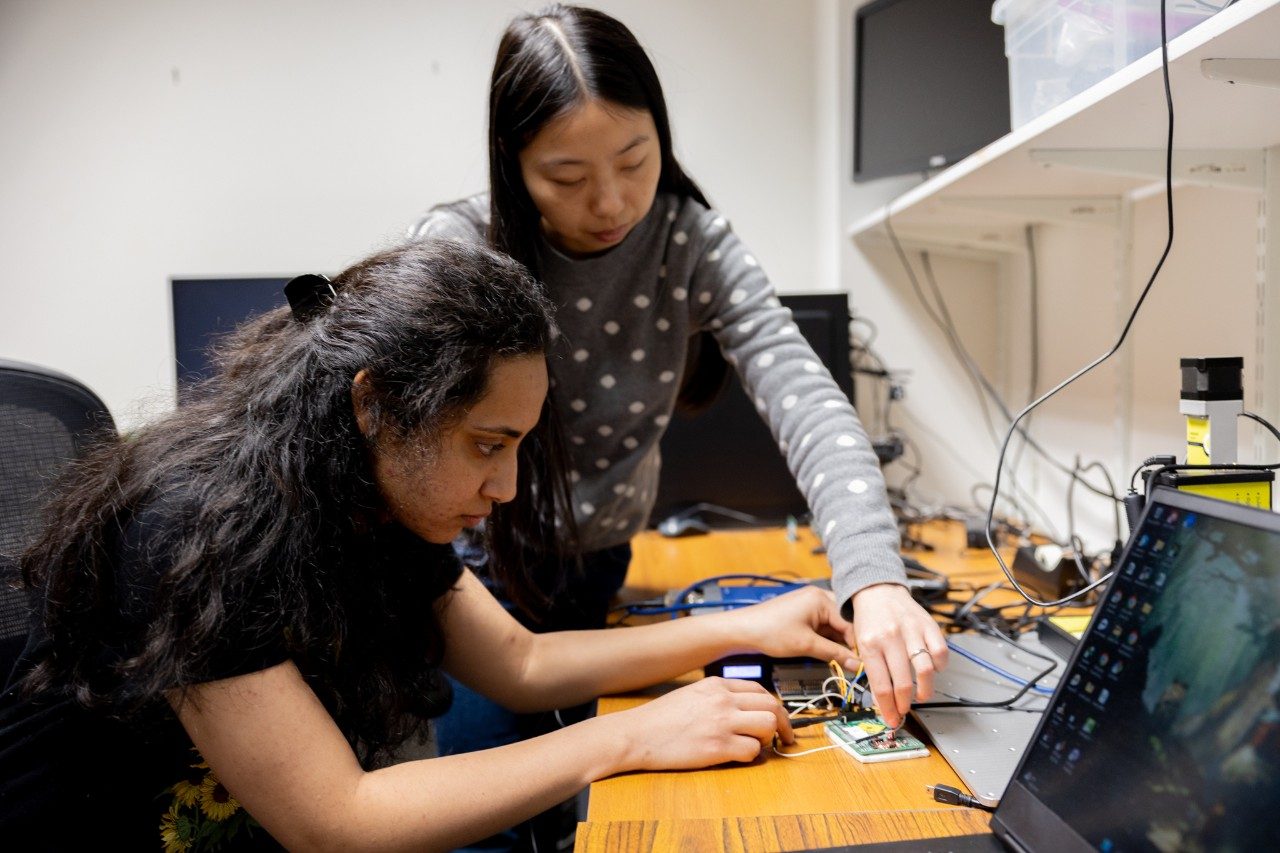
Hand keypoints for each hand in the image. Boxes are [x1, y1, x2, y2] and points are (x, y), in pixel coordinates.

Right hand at [618, 677, 792, 771]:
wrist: (637, 734)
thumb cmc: (660, 718)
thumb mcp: (691, 694)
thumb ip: (717, 697)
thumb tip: (742, 708)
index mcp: (716, 685)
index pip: (759, 689)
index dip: (772, 705)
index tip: (776, 717)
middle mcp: (723, 700)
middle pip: (771, 705)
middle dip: (782, 723)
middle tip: (783, 737)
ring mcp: (722, 723)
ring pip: (768, 725)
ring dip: (767, 738)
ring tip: (756, 745)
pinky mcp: (718, 747)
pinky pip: (752, 751)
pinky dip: (751, 755)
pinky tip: (738, 756)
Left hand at [726, 585, 856, 669]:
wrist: (743, 630)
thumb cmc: (770, 632)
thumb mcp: (806, 645)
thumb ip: (834, 654)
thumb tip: (855, 663)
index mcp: (821, 599)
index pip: (849, 622)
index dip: (855, 644)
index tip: (862, 662)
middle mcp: (817, 597)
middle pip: (843, 622)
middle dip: (847, 642)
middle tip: (853, 662)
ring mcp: (810, 604)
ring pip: (833, 626)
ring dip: (836, 642)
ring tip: (840, 659)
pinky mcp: (803, 613)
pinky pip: (822, 626)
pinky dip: (825, 639)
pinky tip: (828, 652)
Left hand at [845, 583, 947, 727]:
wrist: (878, 590)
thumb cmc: (869, 621)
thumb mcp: (861, 645)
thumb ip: (871, 671)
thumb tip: (882, 703)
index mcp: (870, 644)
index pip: (880, 685)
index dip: (887, 708)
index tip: (892, 720)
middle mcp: (891, 637)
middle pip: (903, 682)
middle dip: (904, 704)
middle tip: (904, 711)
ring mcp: (911, 630)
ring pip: (925, 670)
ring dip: (925, 690)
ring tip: (921, 696)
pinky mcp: (928, 625)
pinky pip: (940, 652)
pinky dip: (940, 667)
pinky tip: (933, 671)